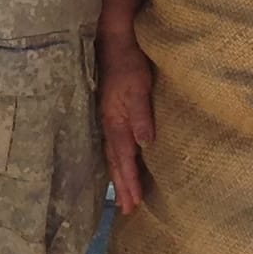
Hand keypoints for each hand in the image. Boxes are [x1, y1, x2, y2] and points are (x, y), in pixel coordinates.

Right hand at [98, 29, 156, 213]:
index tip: (135, 204)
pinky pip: (113, 145)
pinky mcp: (111, 113)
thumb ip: (140, 116)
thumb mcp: (138, 88)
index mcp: (115, 122)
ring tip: (124, 197)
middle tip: (128, 211)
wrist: (114, 42)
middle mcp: (109, 125)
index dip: (130, 181)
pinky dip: (116, 161)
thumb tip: (145, 145)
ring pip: (112, 155)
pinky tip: (120, 165)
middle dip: (122, 186)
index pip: (124, 159)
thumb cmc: (129, 64)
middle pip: (115, 162)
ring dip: (119, 176)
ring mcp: (108, 119)